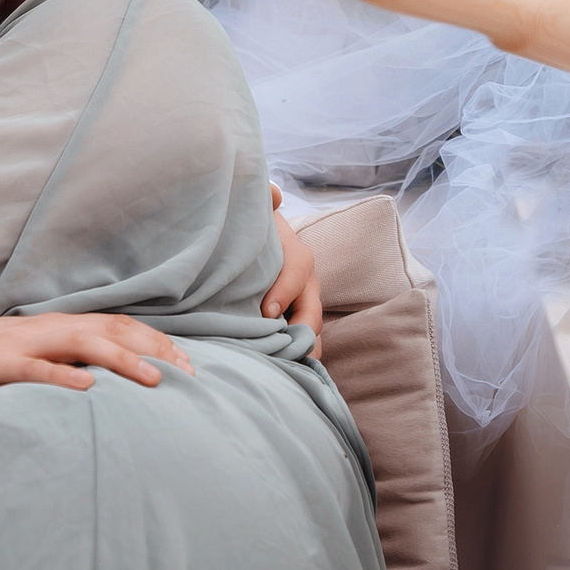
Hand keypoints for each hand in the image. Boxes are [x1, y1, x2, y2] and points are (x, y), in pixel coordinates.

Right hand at [0, 312, 195, 395]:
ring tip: (154, 380)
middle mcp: (38, 329)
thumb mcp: (20, 364)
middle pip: (106, 328)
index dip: (153, 341)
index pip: (112, 325)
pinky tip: (87, 388)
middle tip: (189, 373)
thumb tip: (100, 387)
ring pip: (77, 342)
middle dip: (152, 348)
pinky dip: (61, 376)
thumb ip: (56, 367)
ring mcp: (14, 345)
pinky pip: (31, 370)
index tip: (187, 365)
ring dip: (120, 359)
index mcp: (47, 327)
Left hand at [261, 183, 324, 358]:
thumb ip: (263, 198)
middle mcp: (308, 285)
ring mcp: (305, 307)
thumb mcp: (258, 213)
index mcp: (298, 257)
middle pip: (312, 313)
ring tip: (286, 373)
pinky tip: (281, 376)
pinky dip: (295, 359)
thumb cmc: (257, 230)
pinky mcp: (296, 325)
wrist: (261, 246)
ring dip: (302, 352)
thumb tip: (273, 193)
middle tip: (283, 353)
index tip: (266, 310)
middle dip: (301, 334)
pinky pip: (301, 344)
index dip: (283, 291)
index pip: (297, 273)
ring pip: (311, 334)